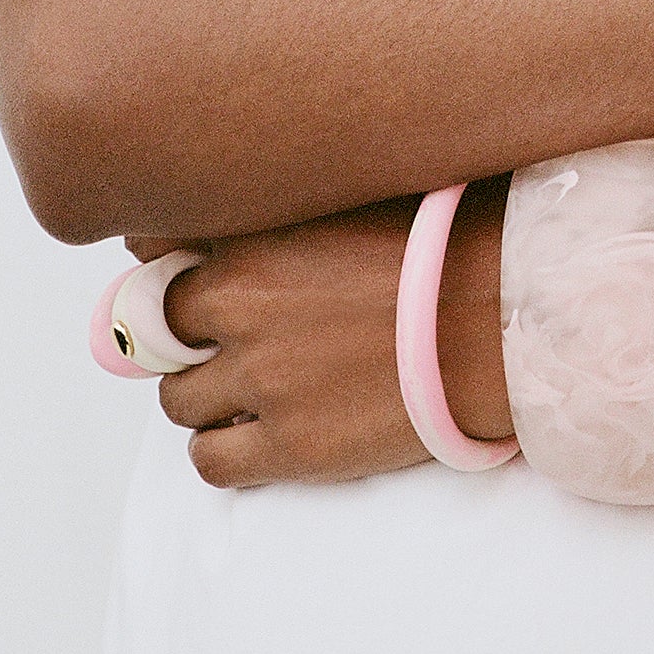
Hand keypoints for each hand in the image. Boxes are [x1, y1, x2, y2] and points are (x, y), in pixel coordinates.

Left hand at [126, 192, 512, 488]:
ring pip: (178, 400)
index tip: (178, 273)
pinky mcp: (288, 445)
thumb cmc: (442, 244)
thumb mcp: (350, 192)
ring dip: (206, 394)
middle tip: (227, 335)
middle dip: (185, 334)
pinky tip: (258, 432)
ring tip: (257, 385)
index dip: (160, 264)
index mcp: (256, 233)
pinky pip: (209, 461)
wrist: (502, 315)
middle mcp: (243, 304)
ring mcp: (262, 378)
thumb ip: (280, 203)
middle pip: (159, 329)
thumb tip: (224, 212)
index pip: (151, 247)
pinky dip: (221, 449)